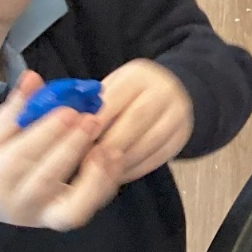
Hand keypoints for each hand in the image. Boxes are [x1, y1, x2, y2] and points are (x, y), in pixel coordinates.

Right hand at [0, 71, 126, 230]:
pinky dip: (102, 188)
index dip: (48, 132)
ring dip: (93, 177)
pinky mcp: (58, 219)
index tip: (69, 109)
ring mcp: (40, 216)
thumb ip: (15, 109)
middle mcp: (18, 202)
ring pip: (70, 208)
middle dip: (72, 148)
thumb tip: (32, 77)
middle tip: (92, 119)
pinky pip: (84, 210)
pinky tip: (112, 159)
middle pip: (46, 178)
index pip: (22, 154)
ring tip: (108, 147)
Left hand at [91, 59, 194, 181]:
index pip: (116, 97)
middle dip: (111, 143)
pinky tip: (119, 175)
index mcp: (138, 76)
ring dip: (124, 160)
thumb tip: (69, 129)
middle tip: (89, 162)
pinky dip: (137, 169)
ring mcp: (177, 114)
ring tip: (101, 173)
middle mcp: (163, 90)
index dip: (97, 121)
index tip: (79, 141)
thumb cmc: (129, 94)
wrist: (171, 91)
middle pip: (137, 119)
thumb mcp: (113, 88)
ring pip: (150, 141)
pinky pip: (160, 156)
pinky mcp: (182, 136)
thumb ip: (94, 106)